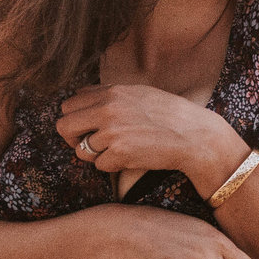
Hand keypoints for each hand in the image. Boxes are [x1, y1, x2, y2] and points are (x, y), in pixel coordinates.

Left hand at [58, 84, 248, 190]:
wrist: (194, 135)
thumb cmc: (169, 115)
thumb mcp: (138, 93)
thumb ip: (109, 95)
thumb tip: (81, 99)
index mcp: (111, 92)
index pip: (69, 105)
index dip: (75, 119)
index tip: (87, 128)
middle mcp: (107, 109)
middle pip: (64, 126)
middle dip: (73, 138)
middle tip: (91, 145)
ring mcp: (111, 131)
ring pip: (81, 150)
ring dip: (96, 155)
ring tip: (119, 151)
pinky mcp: (119, 153)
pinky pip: (99, 166)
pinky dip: (112, 166)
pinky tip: (130, 158)